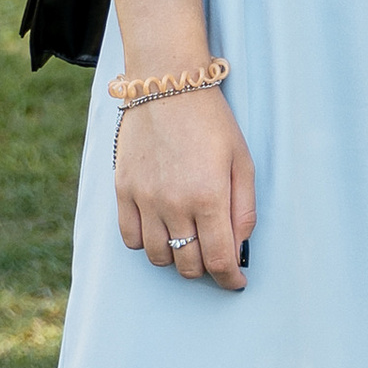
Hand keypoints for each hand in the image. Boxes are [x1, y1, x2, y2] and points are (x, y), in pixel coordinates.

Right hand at [113, 84, 255, 286]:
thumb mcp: (242, 161)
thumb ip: (244, 208)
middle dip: (207, 269)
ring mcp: (144, 199)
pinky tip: (161, 232)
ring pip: (158, 258)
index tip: (236, 283)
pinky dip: (147, 244)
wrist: (167, 85)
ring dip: (177, 259)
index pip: (218, 260)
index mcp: (209, 196)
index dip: (230, 279)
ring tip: (188, 243)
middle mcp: (174, 203)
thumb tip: (238, 247)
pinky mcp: (123, 190)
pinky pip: (130, 238)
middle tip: (214, 257)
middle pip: (188, 264)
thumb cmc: (211, 122)